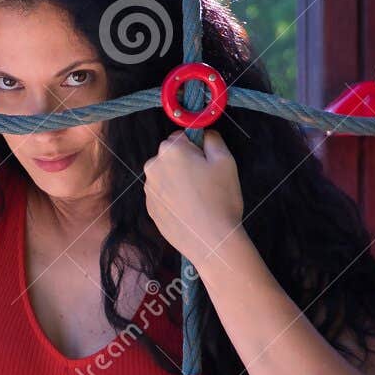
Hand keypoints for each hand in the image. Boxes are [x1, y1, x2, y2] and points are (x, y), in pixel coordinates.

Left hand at [143, 129, 247, 270]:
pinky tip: (189, 210)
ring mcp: (148, 189)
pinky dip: (173, 198)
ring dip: (178, 181)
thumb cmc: (220, 199)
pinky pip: (162, 195)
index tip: (207, 163)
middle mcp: (152, 166)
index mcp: (169, 150)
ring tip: (198, 199)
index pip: (180, 137)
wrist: (210, 241)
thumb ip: (213, 139)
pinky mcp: (149, 208)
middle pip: (170, 156)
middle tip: (204, 182)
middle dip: (184, 163)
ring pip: (166, 176)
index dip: (196, 148)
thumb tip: (205, 133)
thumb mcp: (226, 161)